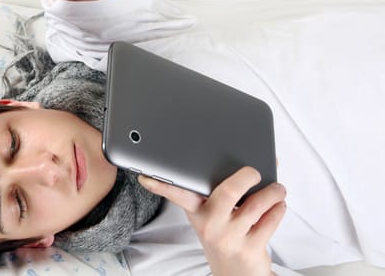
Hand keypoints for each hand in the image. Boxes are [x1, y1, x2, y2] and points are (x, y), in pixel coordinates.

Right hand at [139, 167, 285, 275]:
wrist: (235, 274)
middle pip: (228, 192)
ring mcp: (229, 238)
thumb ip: (221, 190)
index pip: (177, 195)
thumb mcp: (212, 216)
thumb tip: (248, 161)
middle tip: (254, 172)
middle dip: (246, 176)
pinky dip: (278, 209)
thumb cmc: (224, 237)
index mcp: (197, 212)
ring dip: (272, 192)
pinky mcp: (249, 248)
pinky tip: (277, 206)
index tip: (146, 177)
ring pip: (256, 205)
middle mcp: (210, 225)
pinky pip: (270, 220)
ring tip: (276, 189)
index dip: (161, 185)